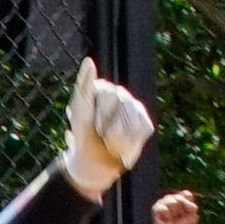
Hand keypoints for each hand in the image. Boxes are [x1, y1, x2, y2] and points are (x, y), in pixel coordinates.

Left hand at [63, 56, 153, 197]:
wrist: (92, 163)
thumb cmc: (82, 136)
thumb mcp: (79, 111)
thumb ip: (85, 84)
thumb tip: (89, 60)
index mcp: (103, 88)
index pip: (110, 96)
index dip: (102, 117)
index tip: (95, 127)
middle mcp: (120, 94)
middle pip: (124, 105)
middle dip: (109, 127)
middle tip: (100, 135)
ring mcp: (134, 108)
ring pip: (134, 121)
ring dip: (118, 138)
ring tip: (109, 142)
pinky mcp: (145, 124)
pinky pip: (143, 130)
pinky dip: (130, 144)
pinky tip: (120, 147)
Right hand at [150, 190, 198, 223]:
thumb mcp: (192, 217)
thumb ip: (193, 208)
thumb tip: (188, 204)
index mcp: (179, 198)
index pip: (186, 194)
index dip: (189, 203)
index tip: (189, 211)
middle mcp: (170, 198)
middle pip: (180, 198)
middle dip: (182, 210)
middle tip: (178, 217)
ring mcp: (162, 202)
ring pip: (173, 202)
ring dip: (174, 212)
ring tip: (171, 218)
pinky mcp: (155, 208)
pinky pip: (165, 209)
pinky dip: (167, 216)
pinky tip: (166, 219)